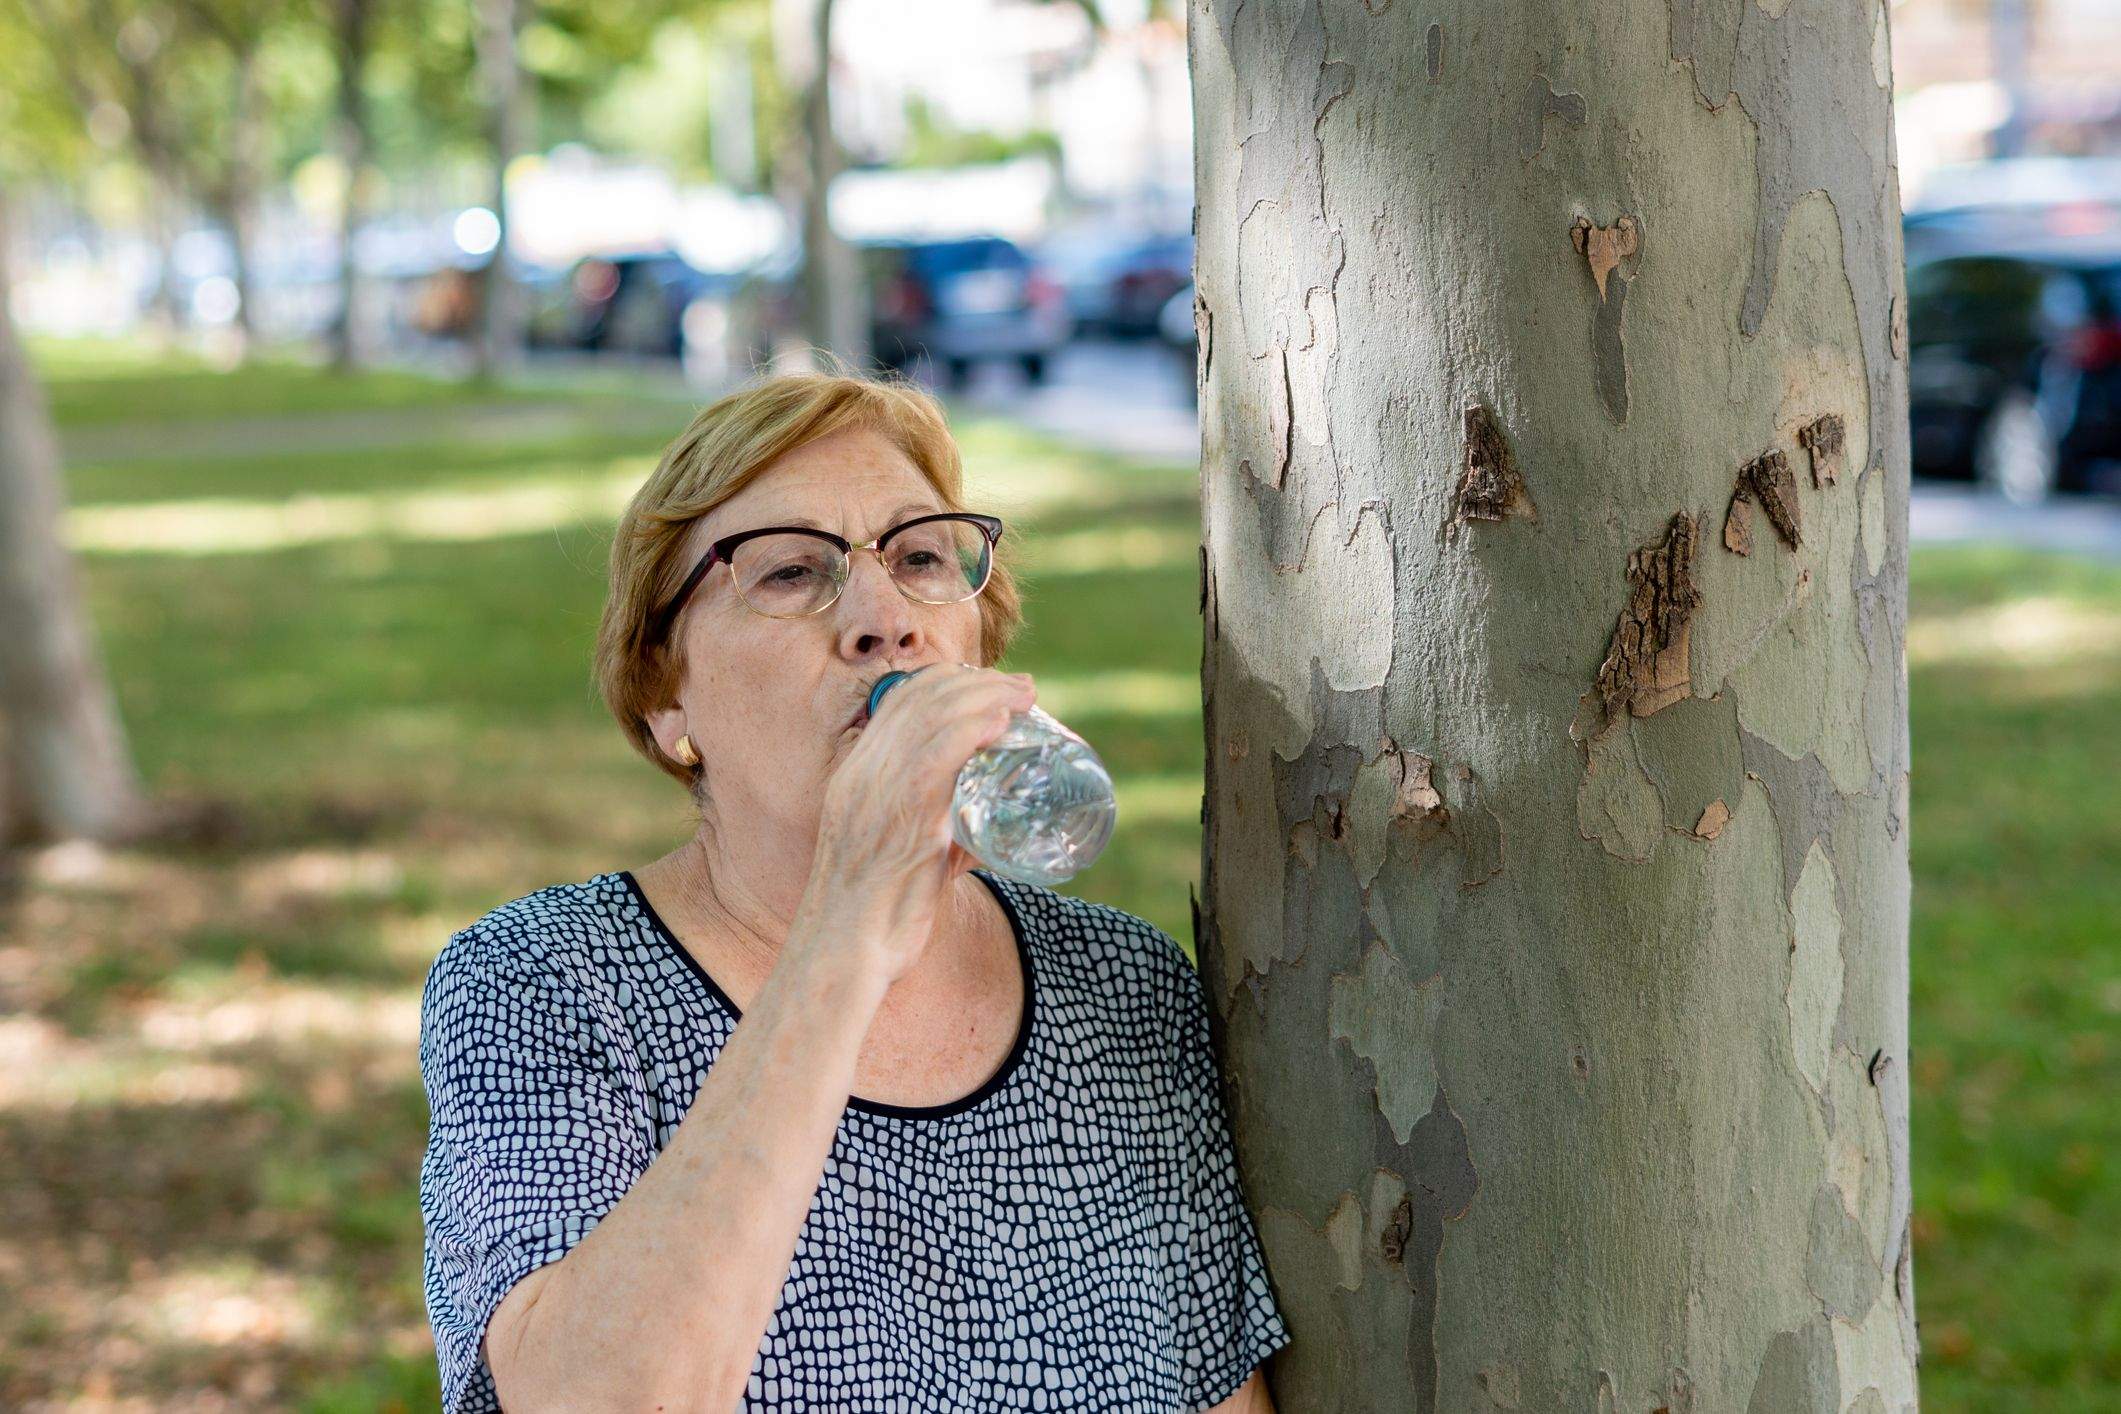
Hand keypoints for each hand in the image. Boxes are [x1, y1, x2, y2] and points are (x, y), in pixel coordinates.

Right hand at [796, 663, 1035, 983]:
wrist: (841, 954)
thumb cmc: (873, 916)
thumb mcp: (894, 856)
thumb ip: (934, 835)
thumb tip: (981, 833)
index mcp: (854, 776)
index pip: (898, 702)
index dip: (949, 681)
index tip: (990, 684)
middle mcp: (863, 776)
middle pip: (921, 701)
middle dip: (979, 683)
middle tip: (1023, 688)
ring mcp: (880, 795)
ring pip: (934, 720)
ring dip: (987, 697)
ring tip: (1025, 696)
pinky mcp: (906, 822)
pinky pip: (939, 760)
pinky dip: (972, 731)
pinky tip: (1000, 721)